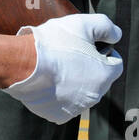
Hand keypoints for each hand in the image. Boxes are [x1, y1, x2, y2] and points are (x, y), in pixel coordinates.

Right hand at [8, 14, 123, 123]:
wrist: (23, 64)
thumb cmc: (53, 43)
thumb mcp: (84, 24)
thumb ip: (106, 27)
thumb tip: (115, 35)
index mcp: (105, 75)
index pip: (115, 62)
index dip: (102, 50)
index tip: (86, 44)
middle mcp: (95, 96)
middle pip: (98, 78)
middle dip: (88, 67)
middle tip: (68, 53)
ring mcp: (76, 108)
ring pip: (81, 92)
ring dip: (74, 81)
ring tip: (56, 66)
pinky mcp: (58, 115)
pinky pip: (64, 103)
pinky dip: (58, 94)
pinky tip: (48, 81)